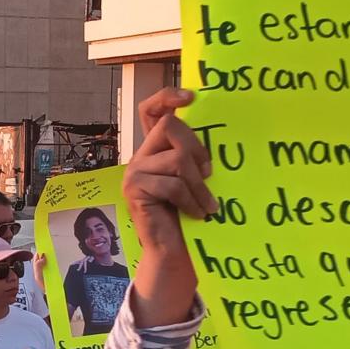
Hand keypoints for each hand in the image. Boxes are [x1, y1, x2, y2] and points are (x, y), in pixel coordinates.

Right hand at [123, 87, 215, 254]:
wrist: (172, 251)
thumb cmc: (188, 215)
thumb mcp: (193, 179)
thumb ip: (193, 157)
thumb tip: (214, 141)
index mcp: (155, 149)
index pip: (151, 110)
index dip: (167, 97)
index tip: (191, 97)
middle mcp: (141, 155)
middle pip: (170, 126)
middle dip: (197, 149)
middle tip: (209, 174)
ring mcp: (135, 171)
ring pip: (176, 159)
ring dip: (199, 185)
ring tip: (208, 205)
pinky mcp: (135, 189)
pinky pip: (172, 184)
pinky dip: (191, 200)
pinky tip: (198, 213)